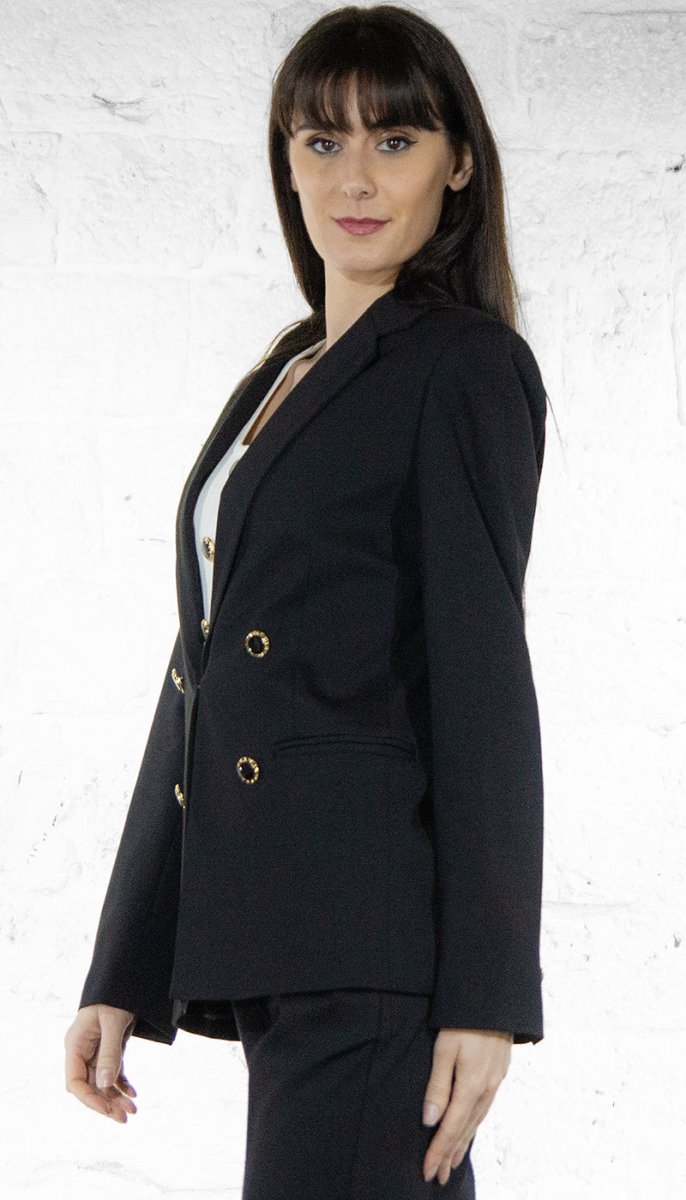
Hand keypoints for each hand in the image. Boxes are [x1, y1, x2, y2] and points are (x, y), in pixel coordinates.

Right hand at [64, 1004, 137, 1122]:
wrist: (124, 979)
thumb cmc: (114, 996)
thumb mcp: (113, 1022)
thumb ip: (109, 1052)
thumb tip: (104, 1085)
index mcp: (75, 1044)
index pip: (74, 1081)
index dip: (89, 1099)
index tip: (107, 1111)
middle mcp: (82, 1051)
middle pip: (89, 1086)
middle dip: (105, 1103)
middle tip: (125, 1117)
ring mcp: (94, 1052)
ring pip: (102, 1083)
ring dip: (116, 1098)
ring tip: (134, 1110)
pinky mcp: (108, 1050)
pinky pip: (112, 1073)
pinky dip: (122, 1085)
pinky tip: (134, 1094)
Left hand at [422, 1028, 512, 1184]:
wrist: (496, 998)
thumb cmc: (464, 1018)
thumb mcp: (445, 1048)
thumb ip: (437, 1085)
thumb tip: (430, 1120)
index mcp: (472, 1084)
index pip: (451, 1126)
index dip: (438, 1150)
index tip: (427, 1171)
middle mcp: (487, 1088)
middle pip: (466, 1129)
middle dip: (450, 1154)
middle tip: (437, 1178)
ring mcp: (496, 1081)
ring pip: (477, 1121)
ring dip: (463, 1143)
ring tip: (452, 1161)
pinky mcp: (499, 1073)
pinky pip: (485, 1108)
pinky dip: (474, 1125)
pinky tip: (470, 1128)